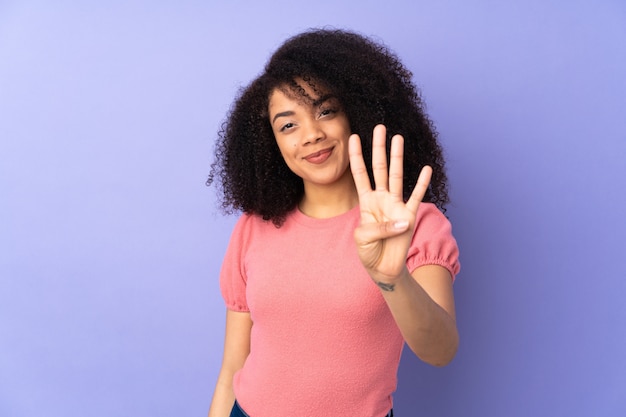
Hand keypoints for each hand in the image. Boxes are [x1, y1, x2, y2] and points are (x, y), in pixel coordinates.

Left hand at [349, 124, 431, 285]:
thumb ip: (378, 228)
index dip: (356, 156)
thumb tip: (401, 222)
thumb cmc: (369, 252)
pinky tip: (425, 169)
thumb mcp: (363, 238)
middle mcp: (381, 198)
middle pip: (379, 167)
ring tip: (398, 138)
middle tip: (379, 127)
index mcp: (366, 201)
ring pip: (396, 176)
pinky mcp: (409, 216)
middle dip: (378, 148)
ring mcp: (395, 205)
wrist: (383, 268)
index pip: (359, 173)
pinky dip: (421, 183)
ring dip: (398, 157)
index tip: (353, 137)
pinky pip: (416, 197)